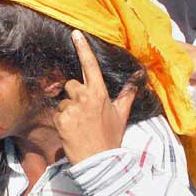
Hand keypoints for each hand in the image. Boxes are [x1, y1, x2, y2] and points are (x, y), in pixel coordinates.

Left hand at [53, 31, 137, 165]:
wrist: (99, 162)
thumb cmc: (110, 138)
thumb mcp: (121, 115)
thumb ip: (127, 94)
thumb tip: (138, 79)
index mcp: (100, 94)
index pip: (90, 66)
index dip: (83, 48)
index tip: (75, 34)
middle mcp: (84, 98)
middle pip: (71, 85)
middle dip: (75, 96)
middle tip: (84, 114)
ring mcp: (71, 109)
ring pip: (64, 101)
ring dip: (68, 110)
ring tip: (79, 125)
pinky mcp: (60, 119)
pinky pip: (57, 114)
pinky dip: (61, 122)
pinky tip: (71, 131)